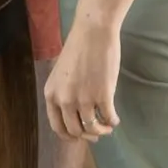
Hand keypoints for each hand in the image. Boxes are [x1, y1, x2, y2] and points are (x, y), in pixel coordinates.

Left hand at [44, 22, 120, 143]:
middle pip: (76, 131)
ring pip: (93, 128)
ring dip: (102, 130)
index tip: (80, 136)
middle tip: (97, 133)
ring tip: (108, 125)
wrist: (93, 31)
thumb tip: (76, 115)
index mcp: (51, 94)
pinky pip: (109, 118)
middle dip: (88, 135)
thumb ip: (64, 94)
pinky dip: (113, 121)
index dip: (70, 136)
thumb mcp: (62, 75)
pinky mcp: (103, 95)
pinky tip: (115, 118)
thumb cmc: (78, 48)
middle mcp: (65, 100)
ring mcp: (84, 99)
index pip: (57, 127)